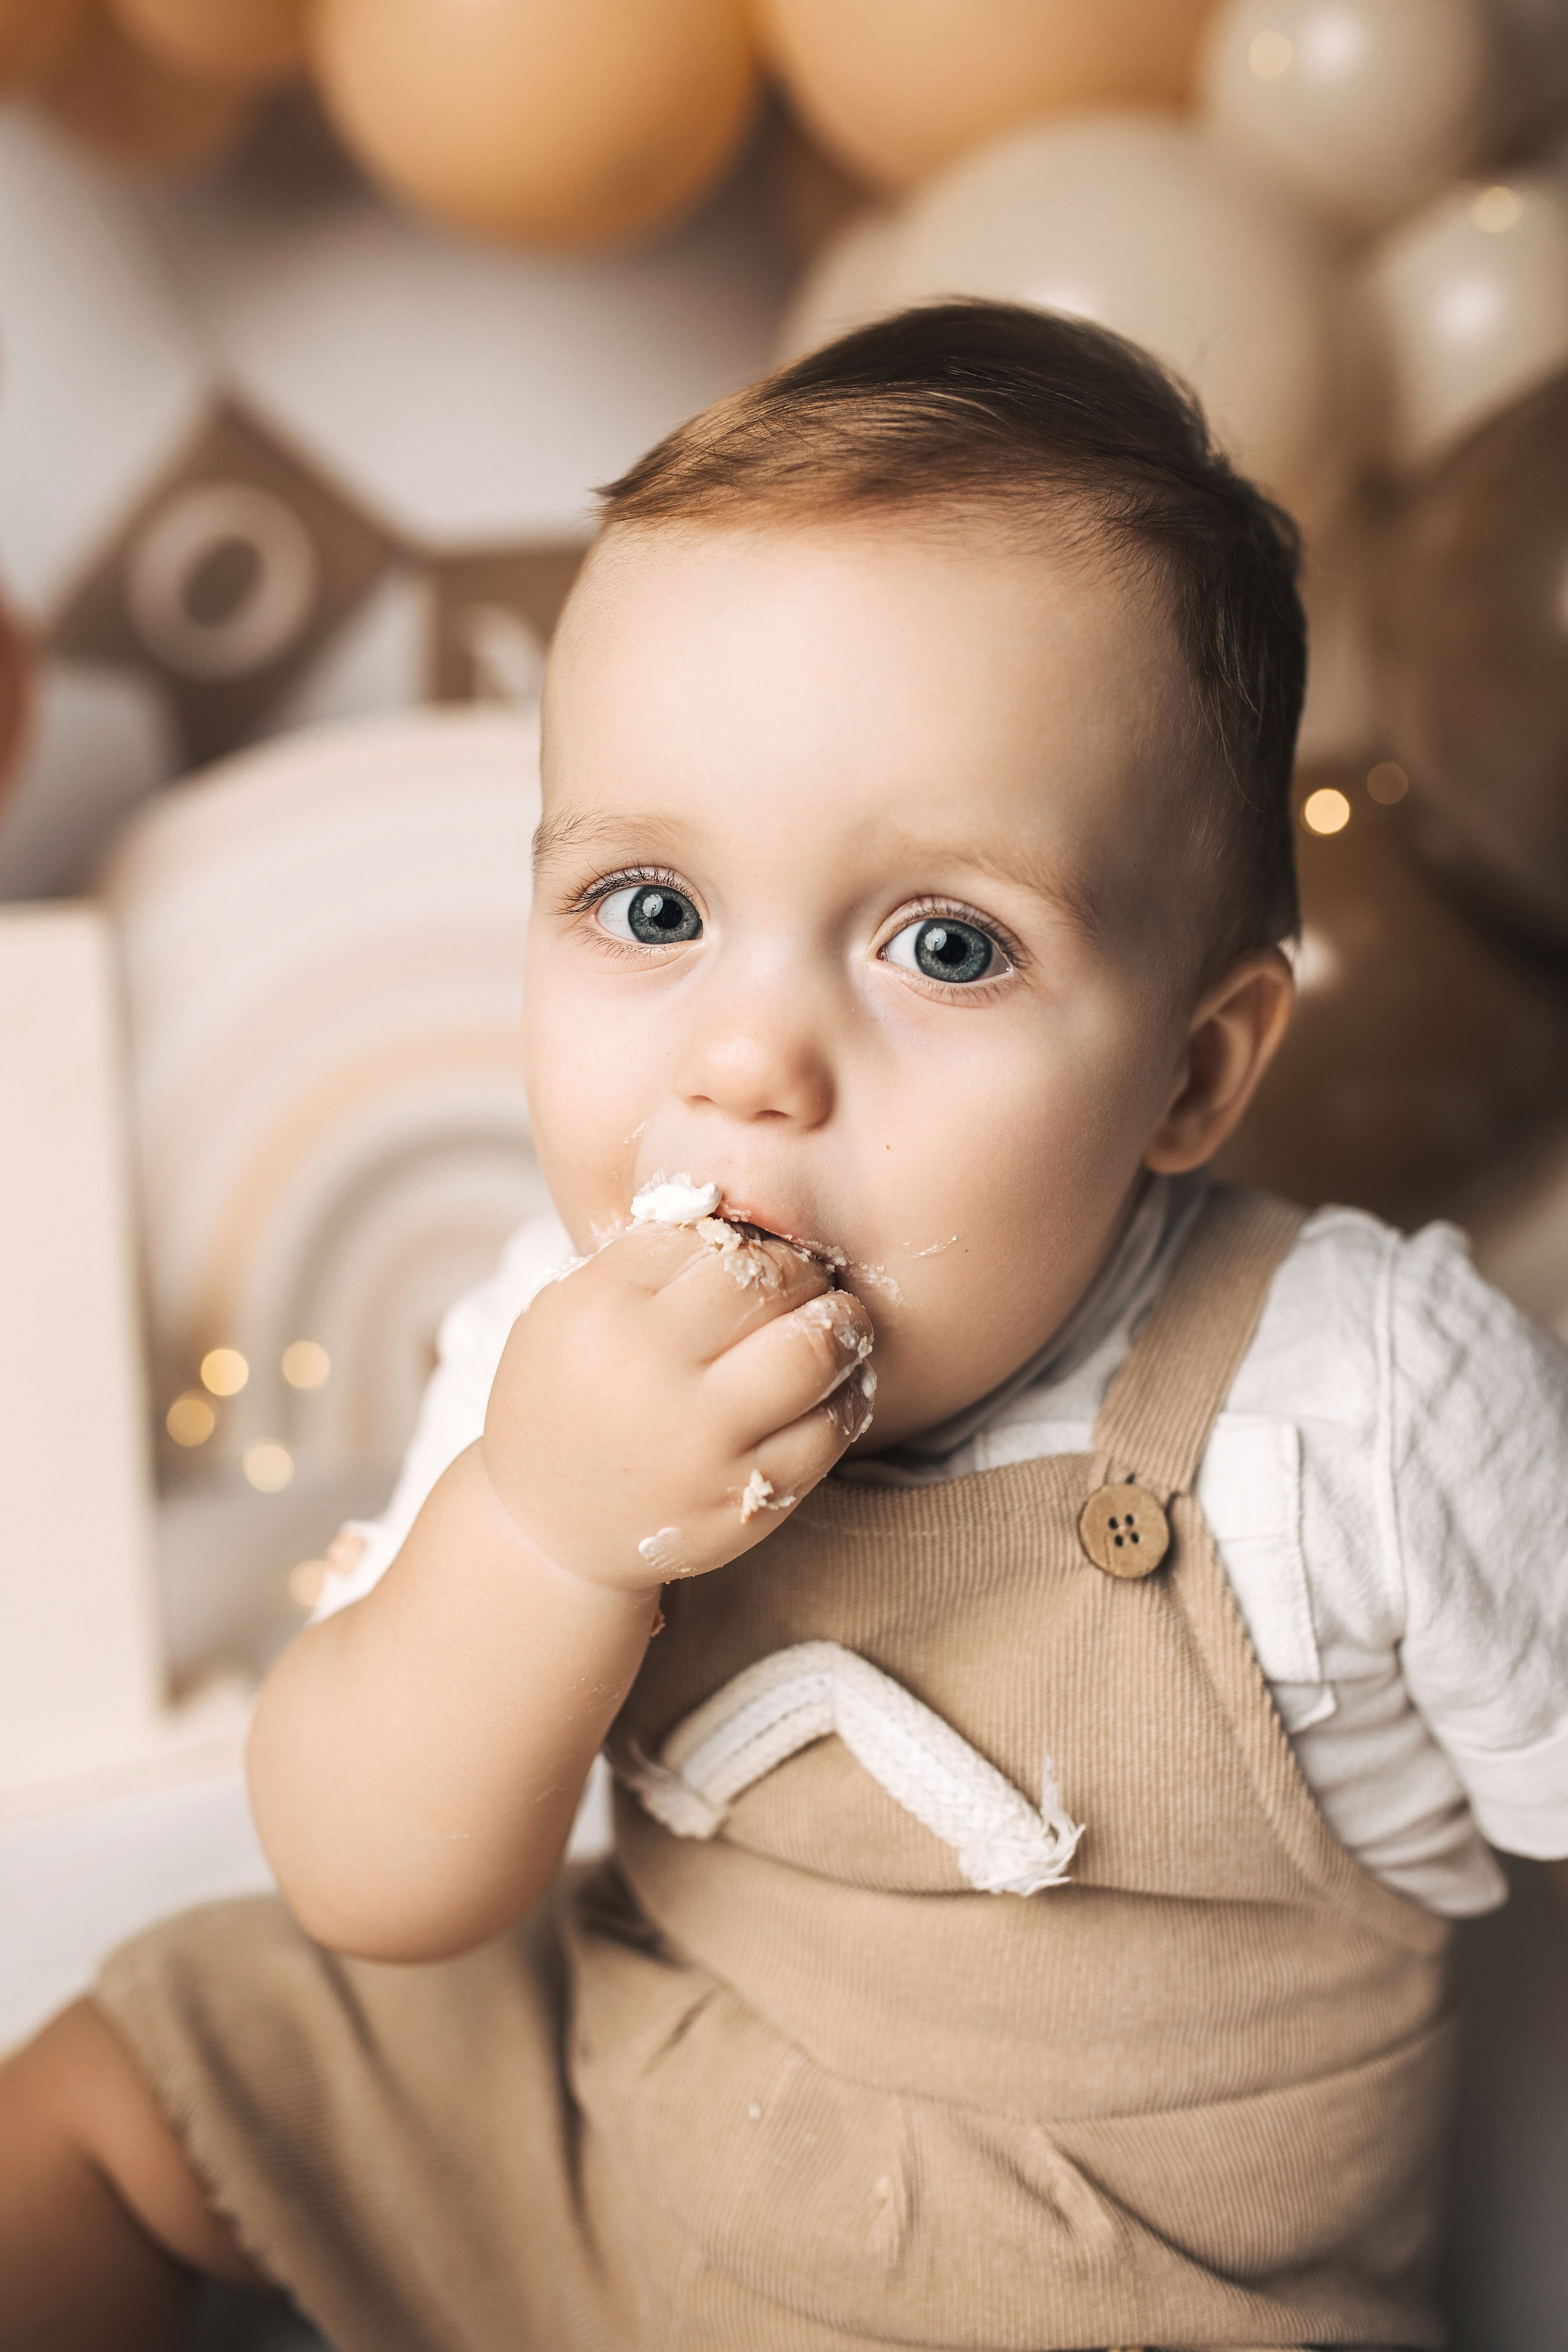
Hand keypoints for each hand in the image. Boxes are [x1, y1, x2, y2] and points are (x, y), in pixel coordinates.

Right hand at [480, 1222, 874, 1592]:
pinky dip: (847, 1397)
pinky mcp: (743, 1499)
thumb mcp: (568, 1312)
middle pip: (769, 1282)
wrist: (543, 1528)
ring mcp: (701, 1443)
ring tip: (839, 1324)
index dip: (747, 1238)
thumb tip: (736, 1208)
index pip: (709, 1237)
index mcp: (600, 1309)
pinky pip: (830, 1430)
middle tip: (809, 1282)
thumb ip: (640, 1261)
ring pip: (815, 1351)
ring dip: (843, 1325)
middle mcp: (649, 1372)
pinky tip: (832, 1388)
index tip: (756, 1253)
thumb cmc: (567, 1400)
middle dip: (803, 1272)